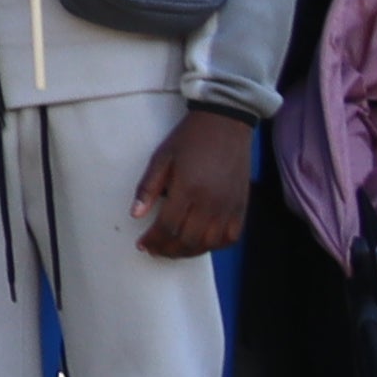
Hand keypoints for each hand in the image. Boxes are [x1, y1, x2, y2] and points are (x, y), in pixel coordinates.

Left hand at [134, 103, 256, 258]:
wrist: (225, 125)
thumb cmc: (189, 139)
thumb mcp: (161, 158)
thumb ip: (148, 188)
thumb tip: (134, 214)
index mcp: (188, 189)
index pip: (168, 227)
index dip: (153, 240)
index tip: (142, 244)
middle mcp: (211, 203)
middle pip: (187, 240)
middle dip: (167, 250)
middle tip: (154, 250)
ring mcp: (229, 208)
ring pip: (209, 244)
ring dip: (188, 252)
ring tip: (172, 249)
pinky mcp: (242, 208)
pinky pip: (230, 238)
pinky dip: (214, 246)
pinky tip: (200, 243)